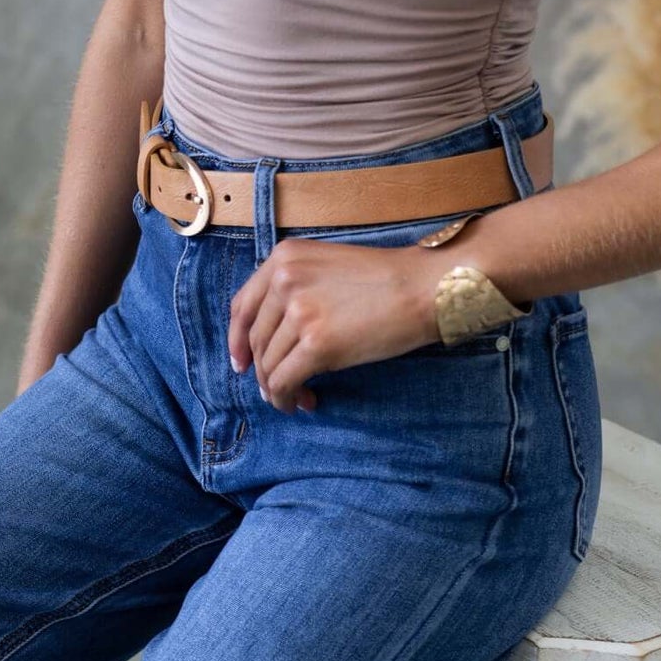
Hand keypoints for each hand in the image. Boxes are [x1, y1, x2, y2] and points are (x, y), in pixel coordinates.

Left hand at [228, 238, 445, 412]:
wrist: (423, 288)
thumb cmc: (386, 281)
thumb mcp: (328, 267)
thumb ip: (296, 290)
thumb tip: (273, 340)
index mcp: (285, 258)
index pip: (243, 305)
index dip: (237, 340)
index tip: (242, 364)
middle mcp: (285, 280)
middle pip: (256, 340)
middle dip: (264, 371)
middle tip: (279, 390)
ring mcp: (299, 311)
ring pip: (268, 365)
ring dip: (278, 389)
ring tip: (297, 397)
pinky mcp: (316, 343)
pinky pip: (283, 381)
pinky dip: (286, 398)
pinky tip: (302, 402)